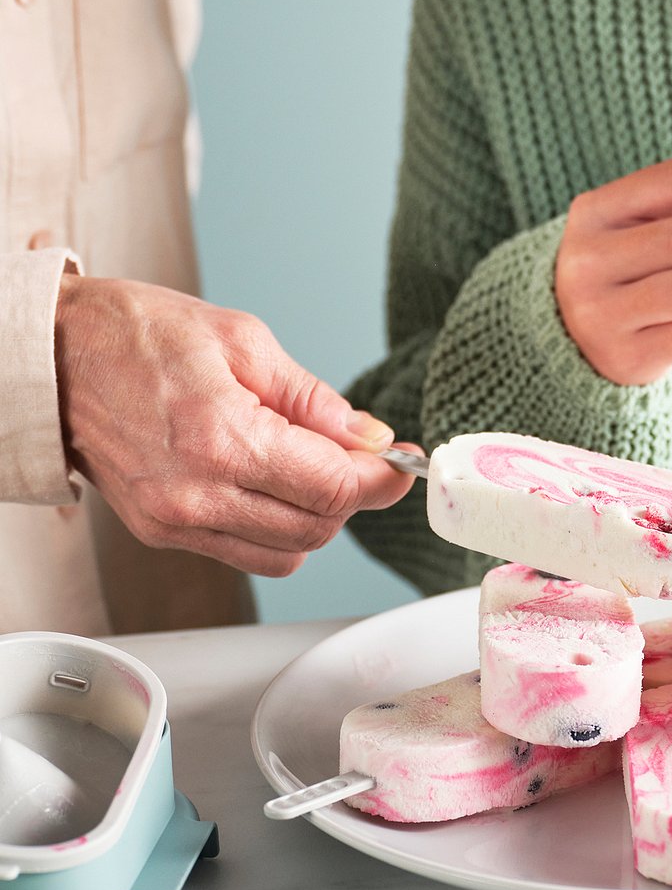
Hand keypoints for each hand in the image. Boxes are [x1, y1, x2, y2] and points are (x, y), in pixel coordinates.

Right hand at [54, 276, 413, 576]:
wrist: (55, 357)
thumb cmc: (139, 335)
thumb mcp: (244, 341)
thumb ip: (314, 399)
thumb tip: (370, 437)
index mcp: (222, 439)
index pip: (333, 488)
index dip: (380, 478)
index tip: (399, 461)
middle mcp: (197, 494)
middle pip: (318, 528)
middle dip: (353, 496)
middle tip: (361, 458)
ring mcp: (175, 521)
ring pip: (287, 554)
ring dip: (317, 518)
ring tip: (311, 468)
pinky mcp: (161, 532)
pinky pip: (246, 554)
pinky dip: (277, 530)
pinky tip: (273, 486)